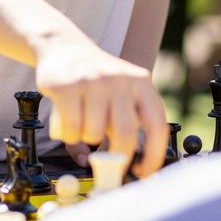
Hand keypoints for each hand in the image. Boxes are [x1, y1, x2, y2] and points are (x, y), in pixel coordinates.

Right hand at [36, 37, 167, 177]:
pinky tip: (67, 121)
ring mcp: (92, 81)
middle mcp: (119, 79)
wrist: (63, 47)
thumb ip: (129, 121)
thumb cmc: (95, 80)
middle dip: (117, 158)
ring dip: (86, 138)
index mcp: (140, 82)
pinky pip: (72, 129)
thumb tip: (134, 166)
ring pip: (95, 134)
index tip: (144, 173)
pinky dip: (69, 135)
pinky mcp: (67, 86)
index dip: (154, 156)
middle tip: (108, 164)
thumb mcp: (122, 90)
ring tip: (83, 123)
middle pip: (125, 135)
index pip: (157, 125)